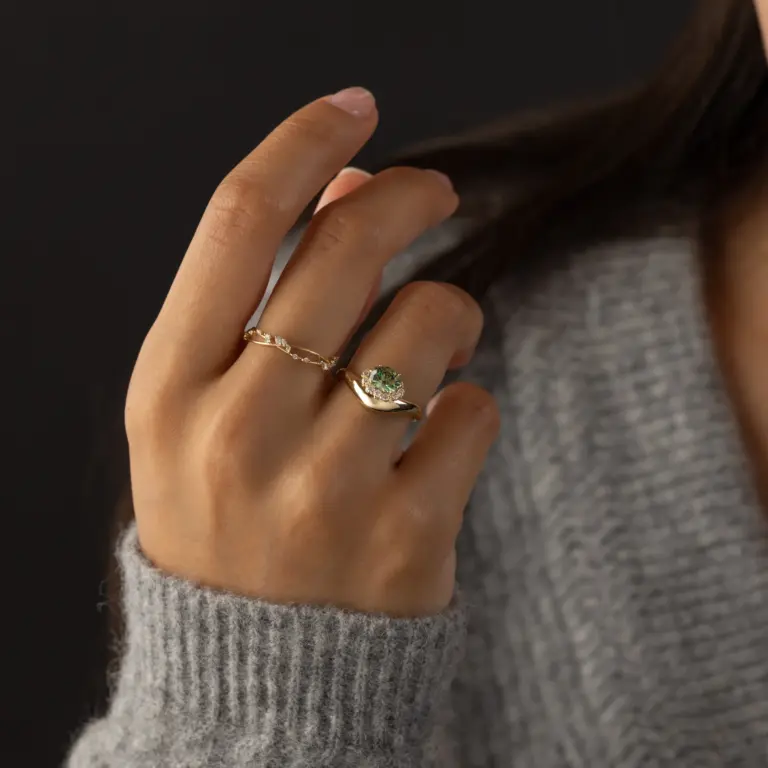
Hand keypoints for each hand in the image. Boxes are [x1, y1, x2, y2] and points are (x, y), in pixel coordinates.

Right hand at [125, 87, 499, 617]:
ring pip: (429, 324)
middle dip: (410, 194)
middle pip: (349, 252)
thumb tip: (345, 190)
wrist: (256, 670)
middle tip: (435, 189)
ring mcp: (324, 489)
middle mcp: (239, 431)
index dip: (302, 143)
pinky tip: (434, 436)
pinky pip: (473, 412)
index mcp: (171, 387)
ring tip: (431, 351)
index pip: (239, 220)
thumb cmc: (229, 517)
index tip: (353, 110)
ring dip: (448, 314)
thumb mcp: (204, 409)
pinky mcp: (405, 537)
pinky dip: (468, 404)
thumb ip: (263, 297)